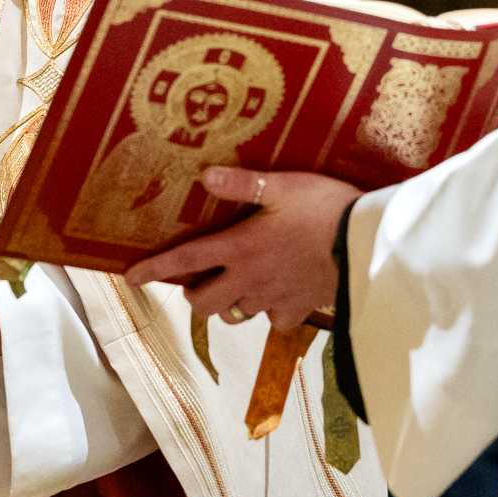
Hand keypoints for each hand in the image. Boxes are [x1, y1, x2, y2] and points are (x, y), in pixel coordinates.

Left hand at [125, 167, 360, 330]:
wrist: (367, 244)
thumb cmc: (325, 208)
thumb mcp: (283, 186)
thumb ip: (242, 184)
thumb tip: (204, 175)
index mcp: (239, 247)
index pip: (185, 261)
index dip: (154, 270)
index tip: (130, 278)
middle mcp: (249, 279)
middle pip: (204, 303)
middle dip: (196, 295)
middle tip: (202, 281)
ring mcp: (273, 299)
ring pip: (236, 314)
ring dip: (231, 304)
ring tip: (240, 287)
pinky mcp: (299, 310)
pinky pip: (274, 321)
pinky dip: (271, 313)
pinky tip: (279, 297)